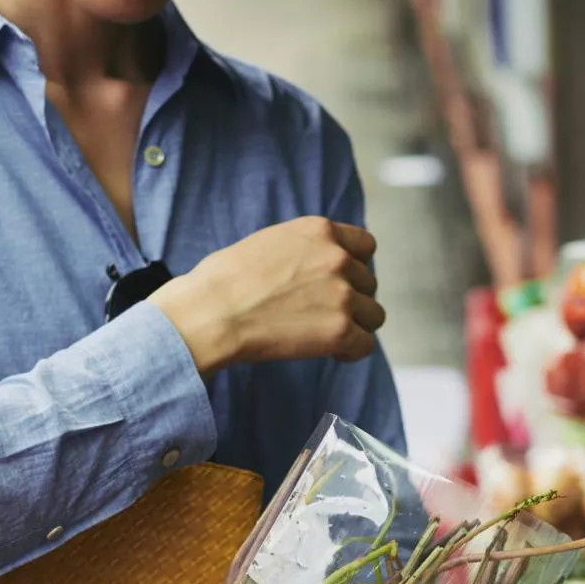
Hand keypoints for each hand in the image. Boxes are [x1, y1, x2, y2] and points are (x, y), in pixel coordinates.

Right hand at [152, 216, 384, 372]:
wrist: (211, 313)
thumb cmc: (224, 281)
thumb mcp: (269, 243)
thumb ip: (303, 250)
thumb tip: (314, 269)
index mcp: (319, 230)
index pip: (365, 245)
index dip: (354, 267)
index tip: (338, 283)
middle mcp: (337, 258)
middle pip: (368, 283)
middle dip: (351, 299)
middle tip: (322, 315)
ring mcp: (343, 295)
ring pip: (374, 315)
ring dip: (355, 326)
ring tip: (326, 334)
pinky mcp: (340, 331)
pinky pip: (365, 345)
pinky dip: (350, 352)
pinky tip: (330, 353)